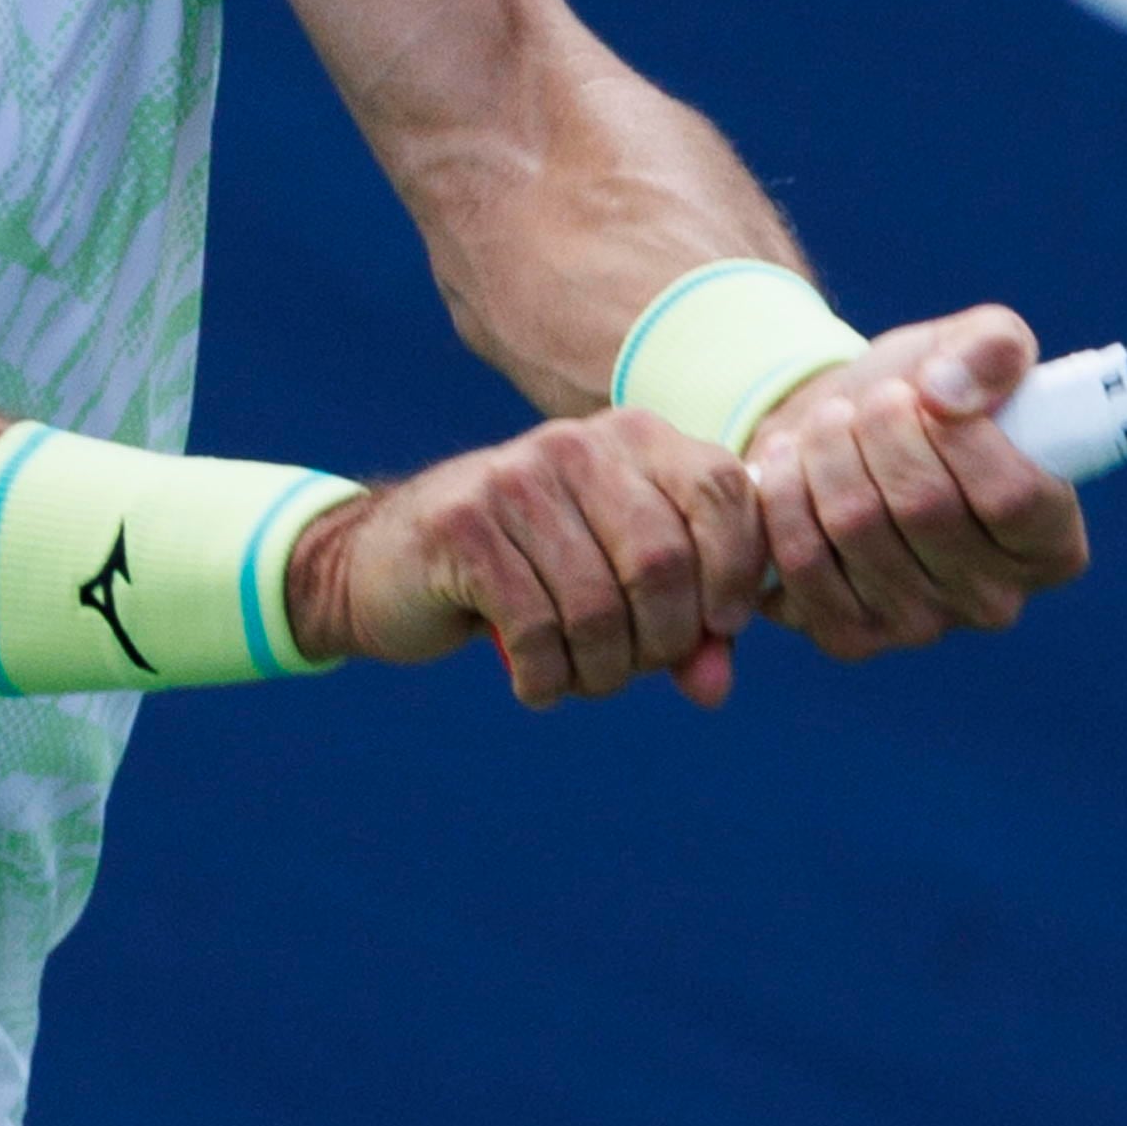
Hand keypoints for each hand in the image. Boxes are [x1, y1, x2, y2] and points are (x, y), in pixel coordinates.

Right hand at [289, 408, 764, 708]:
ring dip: (602, 671)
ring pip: (598, 607)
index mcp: (635, 437)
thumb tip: (714, 688)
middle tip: (636, 668)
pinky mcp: (464, 527)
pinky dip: (547, 679)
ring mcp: (517, 479)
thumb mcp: (619, 586)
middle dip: (662, 641)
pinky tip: (536, 684)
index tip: (717, 626)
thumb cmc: (531, 574)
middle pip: (664, 561)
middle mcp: (578, 444)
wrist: (389, 563)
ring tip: (582, 678)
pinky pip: (537, 629)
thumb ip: (685, 627)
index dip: (736, 571)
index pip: (724, 490)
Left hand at [748, 306, 1091, 661]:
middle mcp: (995, 600)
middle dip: (882, 429)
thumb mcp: (976, 347)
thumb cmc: (931, 397)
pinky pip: (801, 562)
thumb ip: (994, 349)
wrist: (848, 438)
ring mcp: (920, 626)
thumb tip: (949, 391)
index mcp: (1051, 543)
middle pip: (924, 506)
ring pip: (856, 526)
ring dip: (827, 452)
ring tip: (829, 422)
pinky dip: (782, 497)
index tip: (926, 389)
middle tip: (871, 399)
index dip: (960, 433)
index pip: (1012, 496)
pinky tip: (786, 462)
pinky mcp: (849, 636)